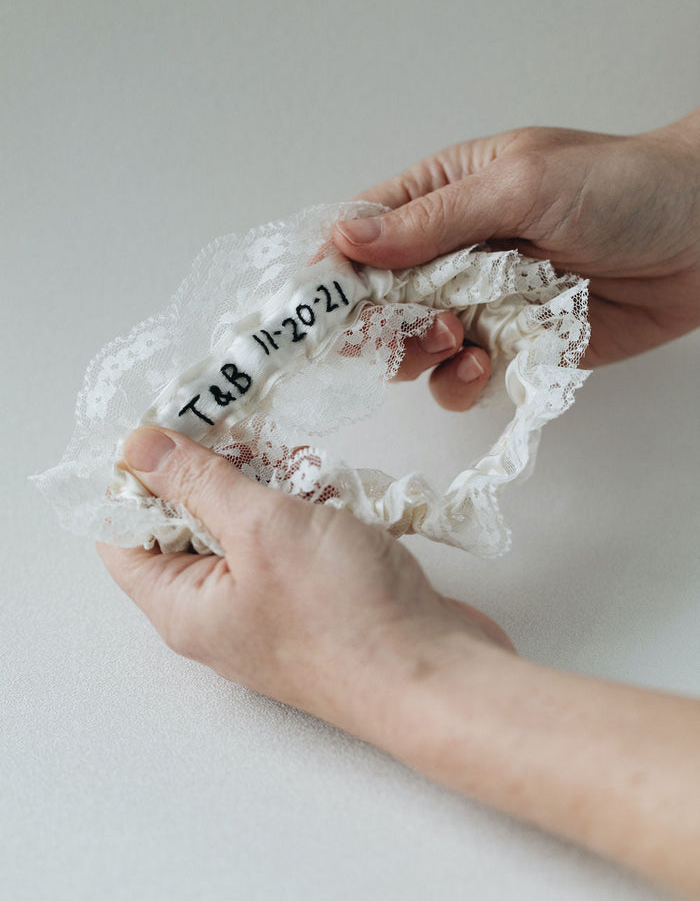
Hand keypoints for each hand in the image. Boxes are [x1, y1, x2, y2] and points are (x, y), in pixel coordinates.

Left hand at [98, 427, 699, 896]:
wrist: (436, 674)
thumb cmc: (345, 616)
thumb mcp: (260, 528)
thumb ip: (198, 482)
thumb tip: (136, 447)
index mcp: (183, 605)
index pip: (123, 535)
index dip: (135, 478)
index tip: (166, 426)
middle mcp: (219, 609)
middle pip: (189, 522)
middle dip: (216, 469)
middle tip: (244, 424)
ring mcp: (270, 604)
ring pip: (249, 523)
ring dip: (273, 484)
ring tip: (306, 466)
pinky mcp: (317, 595)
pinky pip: (295, 537)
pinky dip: (310, 506)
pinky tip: (338, 491)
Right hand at [337, 109, 699, 406]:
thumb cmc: (623, 187)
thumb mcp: (521, 186)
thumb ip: (432, 220)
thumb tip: (346, 238)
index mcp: (442, 193)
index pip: (360, 232)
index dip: (334, 270)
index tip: (320, 306)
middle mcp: (452, 250)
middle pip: (377, 300)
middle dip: (381, 322)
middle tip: (414, 325)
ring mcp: (481, 302)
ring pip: (413, 345)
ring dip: (422, 353)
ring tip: (462, 339)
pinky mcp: (513, 345)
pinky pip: (462, 376)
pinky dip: (463, 380)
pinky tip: (486, 363)